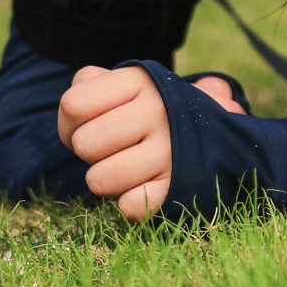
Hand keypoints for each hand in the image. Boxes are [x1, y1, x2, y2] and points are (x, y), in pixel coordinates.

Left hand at [57, 66, 172, 221]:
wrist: (217, 134)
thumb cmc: (150, 108)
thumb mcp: (125, 84)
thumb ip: (89, 86)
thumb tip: (72, 111)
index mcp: (139, 80)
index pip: (72, 106)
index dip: (69, 124)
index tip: (87, 126)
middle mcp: (158, 111)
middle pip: (83, 144)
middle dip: (90, 152)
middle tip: (112, 148)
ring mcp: (172, 150)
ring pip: (98, 181)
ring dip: (106, 180)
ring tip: (127, 167)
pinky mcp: (181, 187)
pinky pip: (130, 206)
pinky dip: (130, 202)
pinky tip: (145, 187)